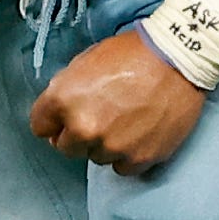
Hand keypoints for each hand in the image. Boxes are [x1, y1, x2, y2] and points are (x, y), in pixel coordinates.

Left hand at [30, 30, 205, 176]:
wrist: (178, 58)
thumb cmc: (132, 52)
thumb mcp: (86, 60)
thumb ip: (66, 90)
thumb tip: (58, 115)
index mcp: (63, 99)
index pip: (40, 127)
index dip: (53, 120)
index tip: (64, 117)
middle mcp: (83, 127)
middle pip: (66, 147)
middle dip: (77, 134)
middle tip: (99, 116)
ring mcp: (111, 147)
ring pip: (95, 157)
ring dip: (104, 144)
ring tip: (125, 121)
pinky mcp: (138, 159)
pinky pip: (121, 167)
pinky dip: (127, 154)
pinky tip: (139, 133)